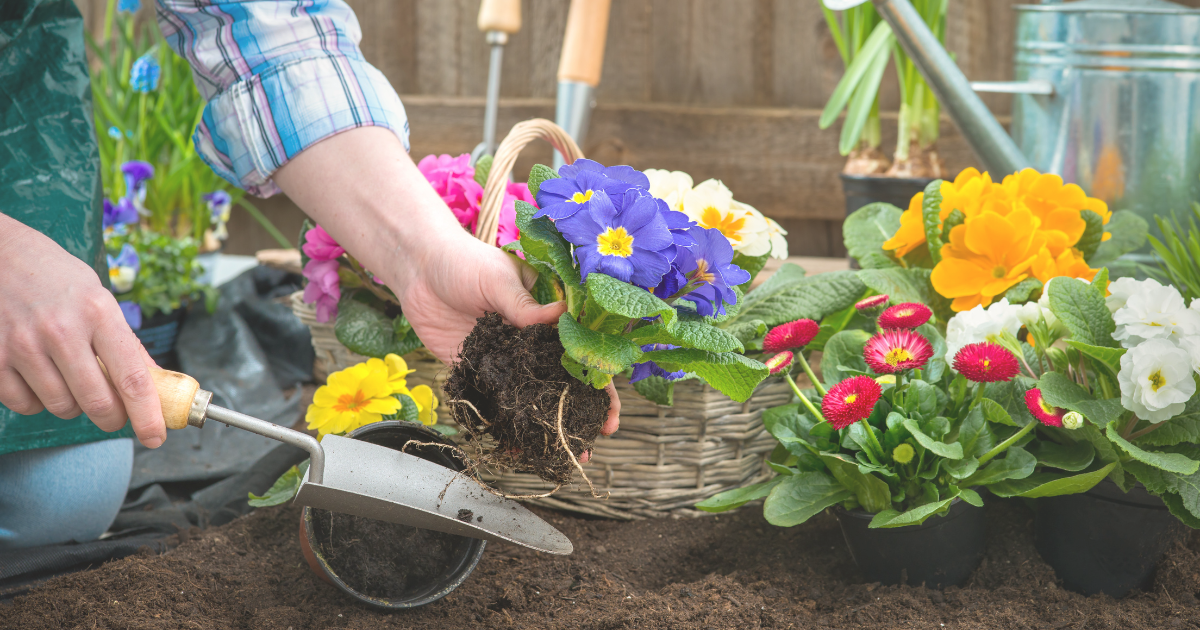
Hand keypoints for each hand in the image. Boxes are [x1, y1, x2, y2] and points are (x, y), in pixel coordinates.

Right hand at [0, 215, 164, 446]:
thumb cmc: (54, 276)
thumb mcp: (98, 298)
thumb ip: (125, 342)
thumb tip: (157, 383)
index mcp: (98, 312)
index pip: (133, 378)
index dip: (148, 415)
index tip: (156, 436)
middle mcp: (61, 330)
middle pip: (98, 403)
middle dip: (112, 418)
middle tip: (113, 415)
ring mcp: (23, 345)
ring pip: (62, 407)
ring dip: (72, 405)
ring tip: (68, 377)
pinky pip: (24, 404)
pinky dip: (36, 400)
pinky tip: (37, 375)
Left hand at [387, 230, 621, 444]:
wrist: (416, 269)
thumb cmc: (463, 261)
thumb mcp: (497, 279)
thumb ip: (523, 305)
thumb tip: (561, 315)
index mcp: (547, 312)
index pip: (582, 347)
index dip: (599, 377)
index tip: (610, 407)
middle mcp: (532, 339)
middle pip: (564, 378)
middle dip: (581, 410)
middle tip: (595, 439)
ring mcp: (507, 357)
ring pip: (533, 396)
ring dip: (547, 424)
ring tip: (561, 454)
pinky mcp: (478, 370)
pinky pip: (495, 401)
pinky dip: (505, 424)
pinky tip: (516, 447)